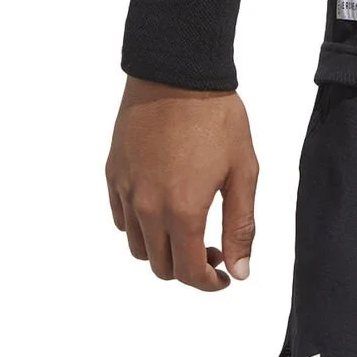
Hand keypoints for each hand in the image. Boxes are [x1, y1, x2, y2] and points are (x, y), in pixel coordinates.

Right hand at [105, 76, 259, 288]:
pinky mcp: (113, 174)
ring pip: (137, 247)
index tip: (225, 276)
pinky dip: (139, 226)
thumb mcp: (242, 170)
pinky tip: (162, 205)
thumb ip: (241, 225)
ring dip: (162, 249)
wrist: (178, 73)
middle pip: (161, 266)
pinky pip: (121, 218)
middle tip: (212, 248)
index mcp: (182, 210)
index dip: (208, 283)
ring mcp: (126, 191)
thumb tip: (241, 271)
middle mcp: (147, 208)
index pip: (188, 272)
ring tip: (186, 227)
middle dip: (188, 268)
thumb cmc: (217, 117)